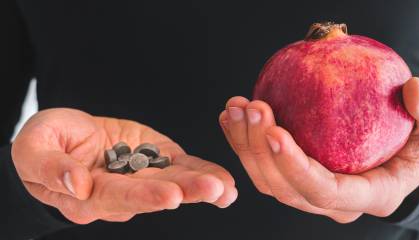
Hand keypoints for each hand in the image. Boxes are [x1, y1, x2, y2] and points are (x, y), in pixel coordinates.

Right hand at [12, 108, 236, 223]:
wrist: (67, 138)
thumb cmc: (45, 144)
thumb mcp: (34, 148)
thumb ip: (51, 168)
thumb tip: (79, 184)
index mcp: (88, 196)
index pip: (116, 198)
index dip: (143, 197)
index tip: (170, 195)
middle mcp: (121, 193)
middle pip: (154, 195)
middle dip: (185, 192)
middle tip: (212, 189)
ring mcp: (142, 178)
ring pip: (174, 184)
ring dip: (202, 186)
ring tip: (226, 188)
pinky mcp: (157, 161)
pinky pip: (182, 169)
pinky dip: (204, 173)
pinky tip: (226, 182)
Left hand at [219, 77, 418, 222]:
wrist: (403, 152)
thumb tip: (414, 92)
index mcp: (367, 195)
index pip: (324, 192)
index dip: (296, 168)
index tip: (274, 132)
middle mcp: (332, 202)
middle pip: (285, 188)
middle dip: (260, 150)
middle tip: (252, 107)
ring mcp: (310, 192)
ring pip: (267, 180)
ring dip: (244, 145)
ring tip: (235, 108)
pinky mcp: (295, 176)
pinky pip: (262, 166)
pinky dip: (243, 142)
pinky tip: (232, 116)